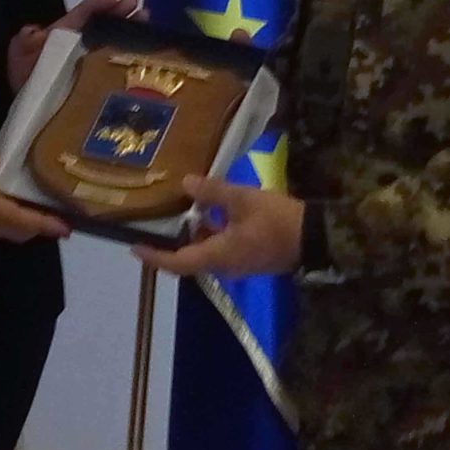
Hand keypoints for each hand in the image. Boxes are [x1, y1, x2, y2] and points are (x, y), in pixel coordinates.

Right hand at [0, 136, 68, 241]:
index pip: (18, 221)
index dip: (42, 225)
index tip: (65, 229)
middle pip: (15, 231)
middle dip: (39, 229)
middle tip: (62, 224)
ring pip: (6, 229)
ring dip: (26, 226)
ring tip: (45, 217)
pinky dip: (13, 219)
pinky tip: (18, 206)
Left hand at [7, 0, 143, 90]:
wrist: (32, 116)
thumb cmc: (28, 84)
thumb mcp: (20, 57)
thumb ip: (25, 42)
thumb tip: (34, 31)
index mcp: (61, 35)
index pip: (81, 15)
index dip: (97, 5)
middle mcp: (78, 45)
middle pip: (102, 24)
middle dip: (120, 14)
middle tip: (140, 8)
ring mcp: (89, 62)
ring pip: (111, 39)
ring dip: (129, 29)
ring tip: (146, 20)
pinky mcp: (98, 79)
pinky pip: (115, 61)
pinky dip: (129, 52)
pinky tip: (143, 50)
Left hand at [134, 175, 302, 278]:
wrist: (315, 238)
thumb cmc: (276, 220)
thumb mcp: (243, 199)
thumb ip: (213, 192)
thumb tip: (185, 184)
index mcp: (218, 255)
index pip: (177, 263)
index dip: (155, 257)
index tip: (134, 247)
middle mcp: (224, 266)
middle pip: (190, 259)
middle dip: (173, 243)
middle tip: (157, 222)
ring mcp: (239, 264)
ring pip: (207, 252)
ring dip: (194, 235)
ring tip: (183, 211)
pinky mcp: (250, 257)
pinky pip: (221, 248)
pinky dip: (211, 233)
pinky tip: (213, 212)